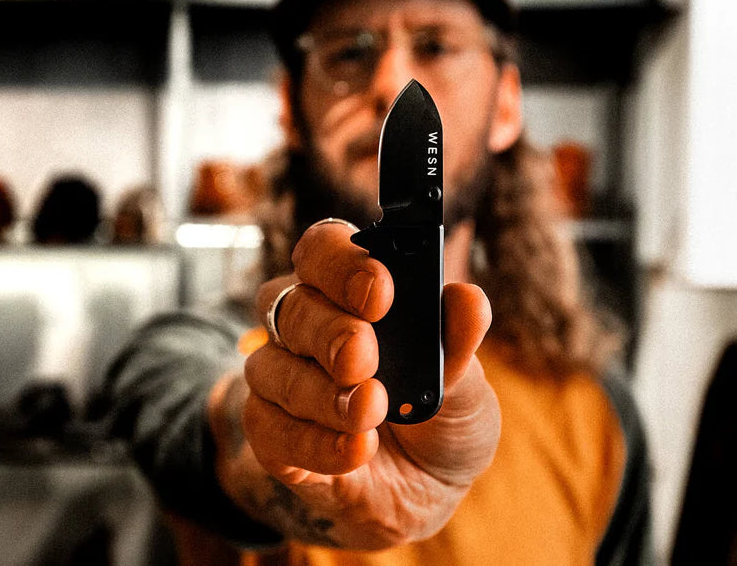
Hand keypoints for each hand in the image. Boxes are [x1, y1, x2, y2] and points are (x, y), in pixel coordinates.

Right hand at [214, 219, 499, 548]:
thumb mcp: (467, 383)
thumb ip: (460, 343)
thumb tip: (467, 299)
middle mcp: (306, 325)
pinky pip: (268, 428)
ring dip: (324, 394)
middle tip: (364, 356)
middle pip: (288, 304)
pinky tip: (357, 451)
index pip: (323, 249)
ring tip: (372, 412)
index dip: (341, 263)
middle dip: (329, 331)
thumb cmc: (442, 415)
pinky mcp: (272, 435)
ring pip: (271, 369)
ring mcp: (282, 379)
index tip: (379, 290)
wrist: (430, 488)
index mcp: (350, 290)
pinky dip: (315, 441)